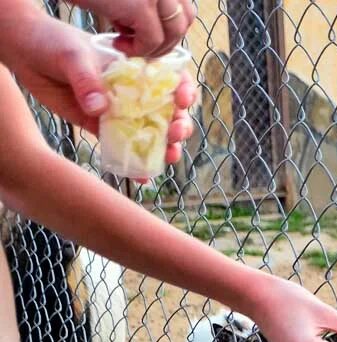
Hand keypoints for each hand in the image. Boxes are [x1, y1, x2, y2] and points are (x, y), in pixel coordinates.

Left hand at [3, 16, 195, 166]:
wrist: (26, 53)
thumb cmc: (55, 44)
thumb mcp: (73, 56)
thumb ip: (87, 80)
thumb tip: (100, 108)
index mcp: (137, 68)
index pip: (172, 79)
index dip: (185, 91)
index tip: (182, 100)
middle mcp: (134, 91)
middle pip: (169, 111)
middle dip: (179, 125)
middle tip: (174, 132)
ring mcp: (120, 111)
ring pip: (152, 132)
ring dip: (165, 147)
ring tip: (168, 156)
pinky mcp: (101, 127)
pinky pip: (123, 147)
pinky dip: (135, 164)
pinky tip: (143, 177)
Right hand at [78, 0, 195, 56]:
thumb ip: (151, 6)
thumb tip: (167, 35)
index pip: (186, 12)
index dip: (170, 29)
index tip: (148, 37)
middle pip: (182, 24)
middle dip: (163, 41)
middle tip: (137, 46)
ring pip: (171, 35)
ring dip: (150, 47)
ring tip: (124, 43)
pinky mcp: (141, 6)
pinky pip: (151, 41)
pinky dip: (136, 50)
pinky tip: (116, 43)